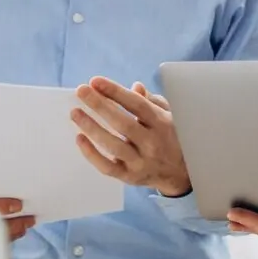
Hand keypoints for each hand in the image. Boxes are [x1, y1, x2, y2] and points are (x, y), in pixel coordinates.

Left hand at [71, 77, 191, 195]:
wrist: (182, 173)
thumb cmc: (170, 137)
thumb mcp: (169, 116)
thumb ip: (151, 101)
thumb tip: (135, 87)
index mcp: (162, 124)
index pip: (137, 105)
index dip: (116, 92)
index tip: (96, 82)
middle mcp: (152, 143)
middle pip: (122, 123)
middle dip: (99, 105)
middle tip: (81, 91)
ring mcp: (141, 162)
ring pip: (112, 145)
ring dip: (91, 127)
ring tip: (75, 113)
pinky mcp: (130, 177)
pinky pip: (107, 167)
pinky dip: (91, 154)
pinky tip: (79, 138)